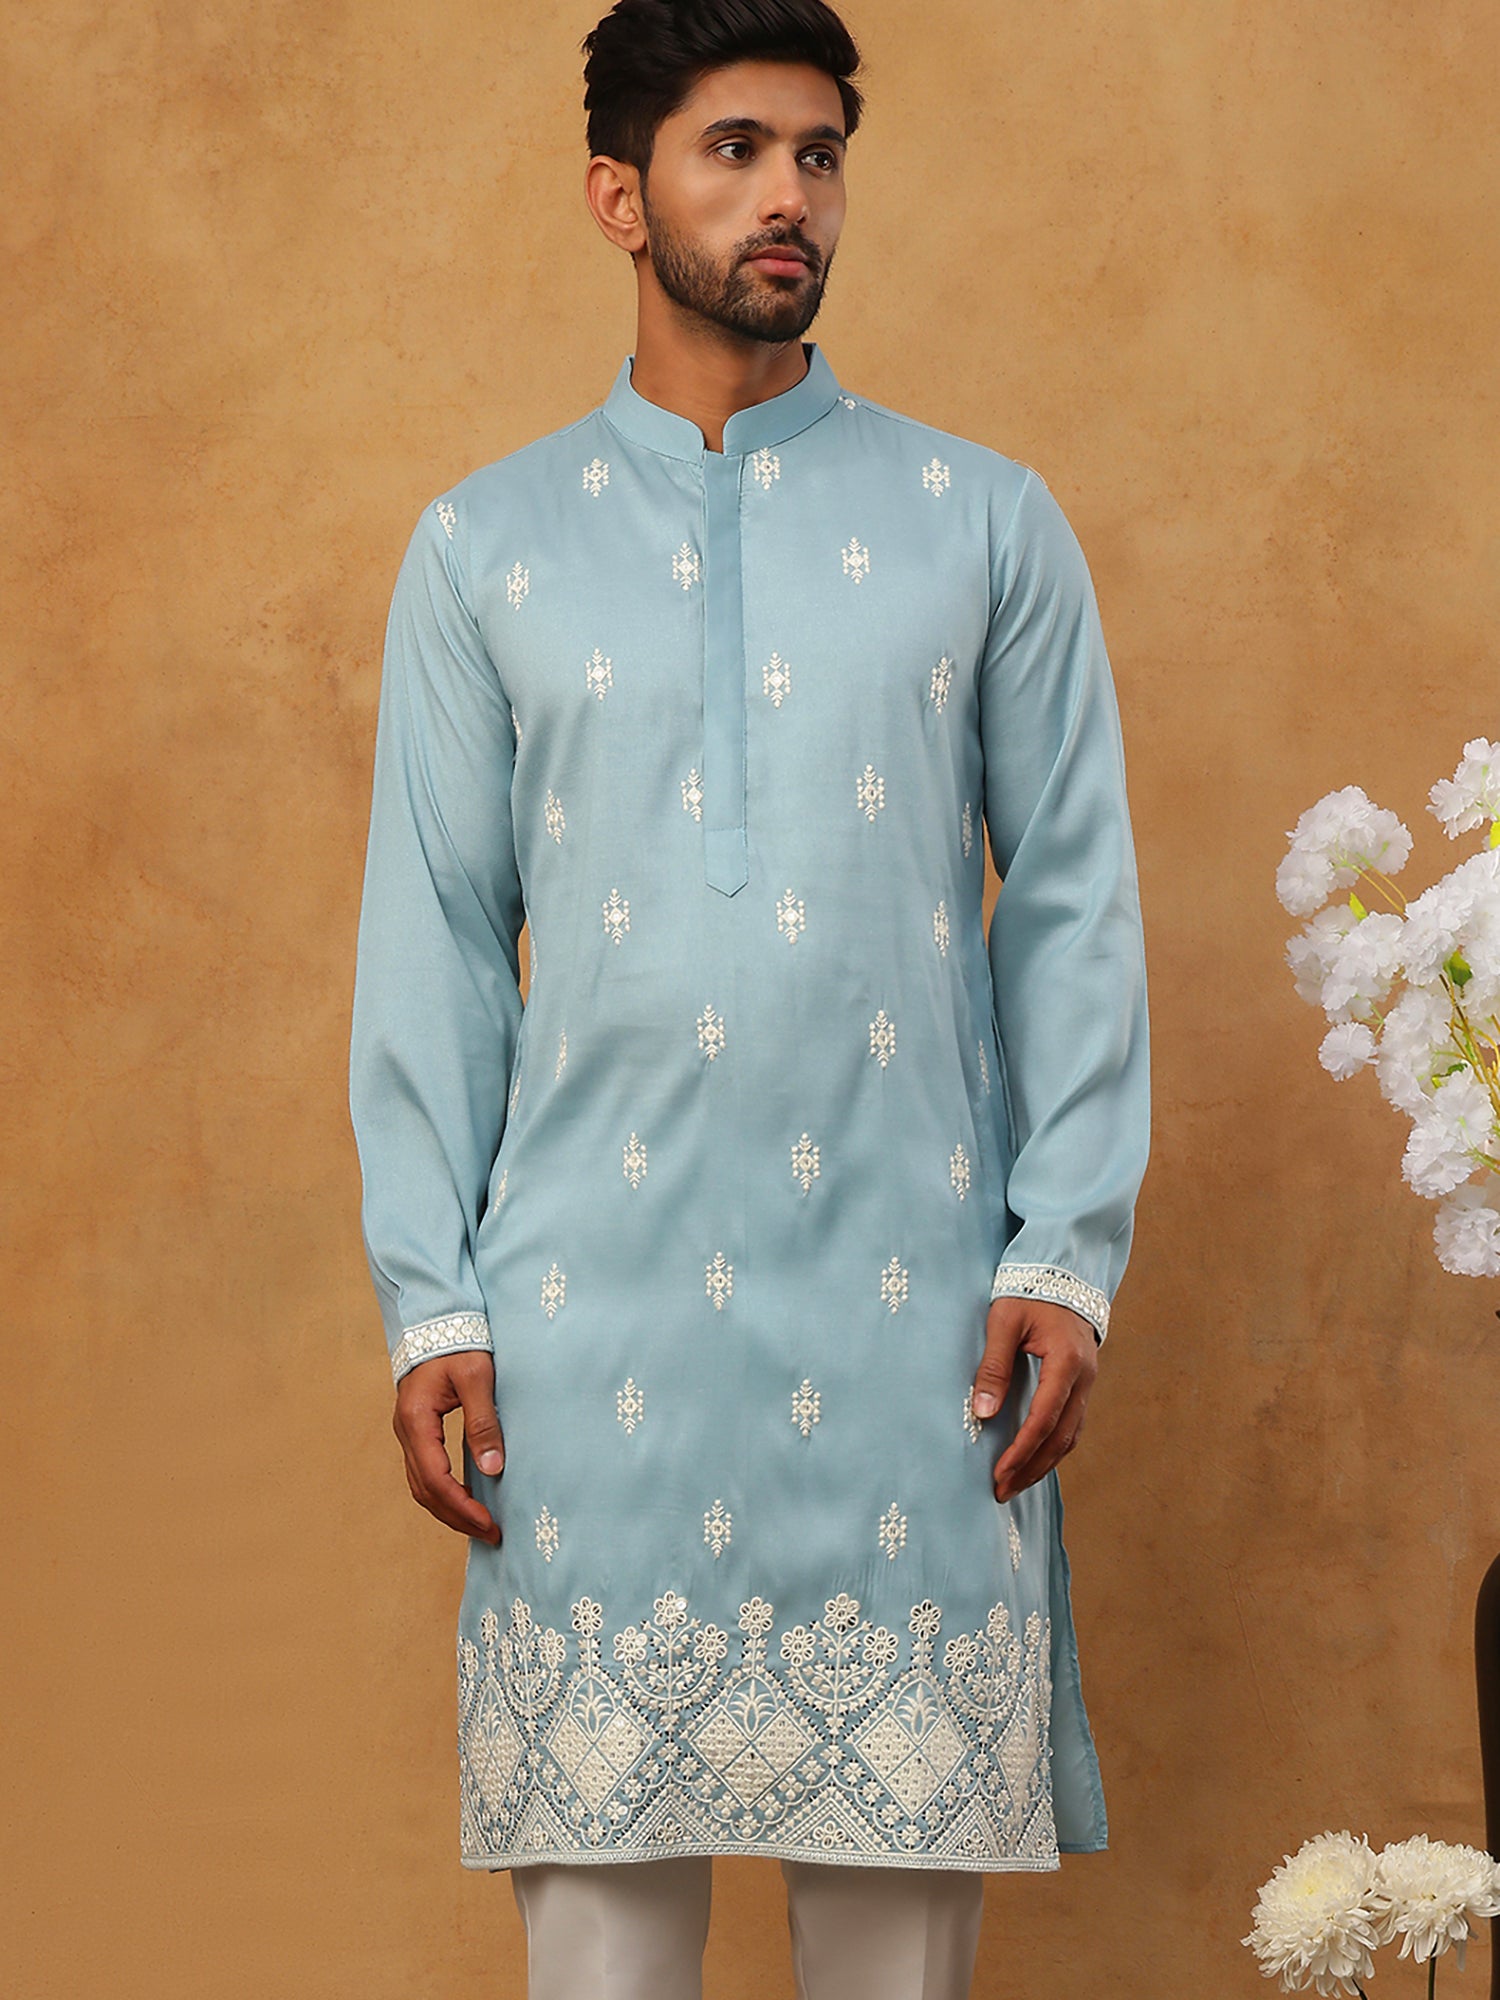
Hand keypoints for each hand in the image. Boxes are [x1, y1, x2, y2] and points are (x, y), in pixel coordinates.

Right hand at [393, 1349, 505, 1543]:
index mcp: (417, 1420)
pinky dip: (444, 1493)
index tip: (489, 1523)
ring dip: (449, 1509)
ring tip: (480, 1525)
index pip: (435, 1479)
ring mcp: (408, 1432)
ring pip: (421, 1485)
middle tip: (490, 1533)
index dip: (462, 1506)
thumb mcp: (478, 1378)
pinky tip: (467, 1499)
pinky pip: (425, 1472)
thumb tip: (493, 1468)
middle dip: (456, 1516)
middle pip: (425, 1491)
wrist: (438, 1320)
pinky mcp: (416, 1431)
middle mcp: (406, 1432)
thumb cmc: (460, 1344)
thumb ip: (483, 1422)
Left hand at [972, 1296, 1099, 1501]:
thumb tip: (981, 1413)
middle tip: (1003, 1491)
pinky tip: (1034, 1459)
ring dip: (1044, 1462)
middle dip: (1032, 1468)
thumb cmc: (1028, 1292)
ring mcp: (1088, 1381)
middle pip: (1062, 1437)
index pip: (1044, 1419)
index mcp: (1066, 1362)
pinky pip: (1072, 1424)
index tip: (999, 1473)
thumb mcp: (1003, 1322)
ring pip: (1071, 1435)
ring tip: (1015, 1483)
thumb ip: (993, 1367)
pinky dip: (1054, 1446)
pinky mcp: (1082, 1382)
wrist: (1062, 1272)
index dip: (1022, 1451)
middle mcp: (1084, 1377)